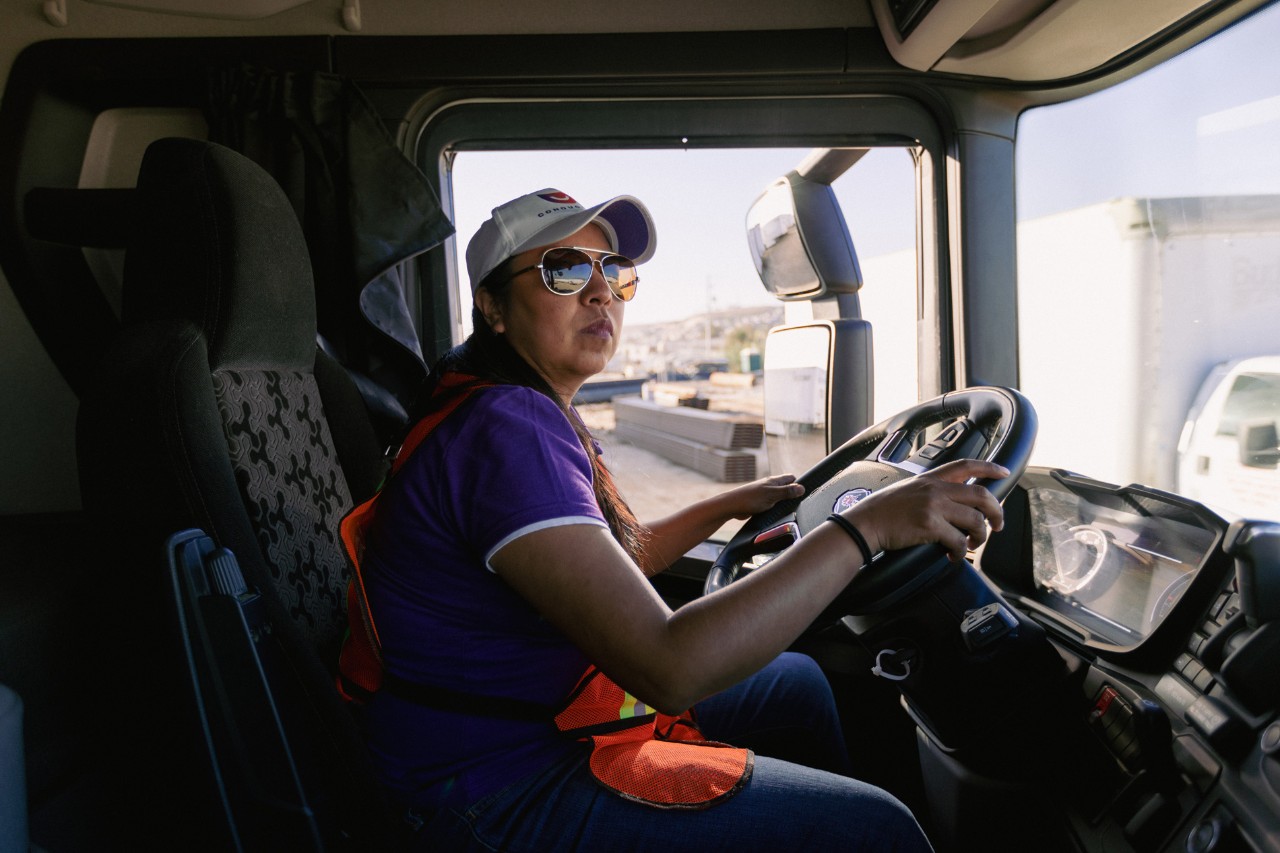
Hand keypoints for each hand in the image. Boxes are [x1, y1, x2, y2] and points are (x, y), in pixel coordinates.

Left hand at [722, 474, 805, 519]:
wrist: (732, 506)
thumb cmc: (751, 499)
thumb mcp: (772, 495)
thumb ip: (787, 492)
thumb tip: (802, 488)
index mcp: (774, 481)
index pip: (791, 478)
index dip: (798, 485)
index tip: (804, 494)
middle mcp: (770, 486)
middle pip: (786, 488)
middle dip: (792, 495)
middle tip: (797, 504)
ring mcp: (765, 494)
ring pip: (779, 497)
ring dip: (783, 503)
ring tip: (788, 511)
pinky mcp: (760, 503)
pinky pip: (772, 504)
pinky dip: (776, 509)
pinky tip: (777, 515)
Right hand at [844, 459, 1007, 561]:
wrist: (865, 523)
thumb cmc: (882, 510)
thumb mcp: (908, 489)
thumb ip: (930, 491)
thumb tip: (952, 504)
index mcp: (931, 478)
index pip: (966, 465)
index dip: (989, 468)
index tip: (1004, 472)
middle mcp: (935, 489)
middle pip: (981, 495)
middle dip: (996, 512)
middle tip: (997, 524)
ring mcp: (934, 507)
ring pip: (975, 520)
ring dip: (980, 537)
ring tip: (973, 545)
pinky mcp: (930, 526)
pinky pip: (958, 541)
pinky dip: (960, 552)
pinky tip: (954, 556)